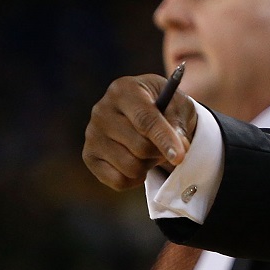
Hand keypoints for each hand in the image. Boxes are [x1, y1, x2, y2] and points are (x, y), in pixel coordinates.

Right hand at [82, 74, 198, 189]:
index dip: (164, 139)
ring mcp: (92, 134)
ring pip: (131, 167)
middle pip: (140, 147)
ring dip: (150, 165)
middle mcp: (102, 109)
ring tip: (152, 151)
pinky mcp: (89, 156)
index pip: (145, 119)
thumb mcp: (179, 106)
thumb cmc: (167, 106)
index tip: (180, 156)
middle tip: (170, 147)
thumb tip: (178, 151)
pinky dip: (136, 179)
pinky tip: (139, 163)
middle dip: (161, 152)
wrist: (150, 111)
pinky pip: (118, 181)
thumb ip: (178, 125)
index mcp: (125, 89)